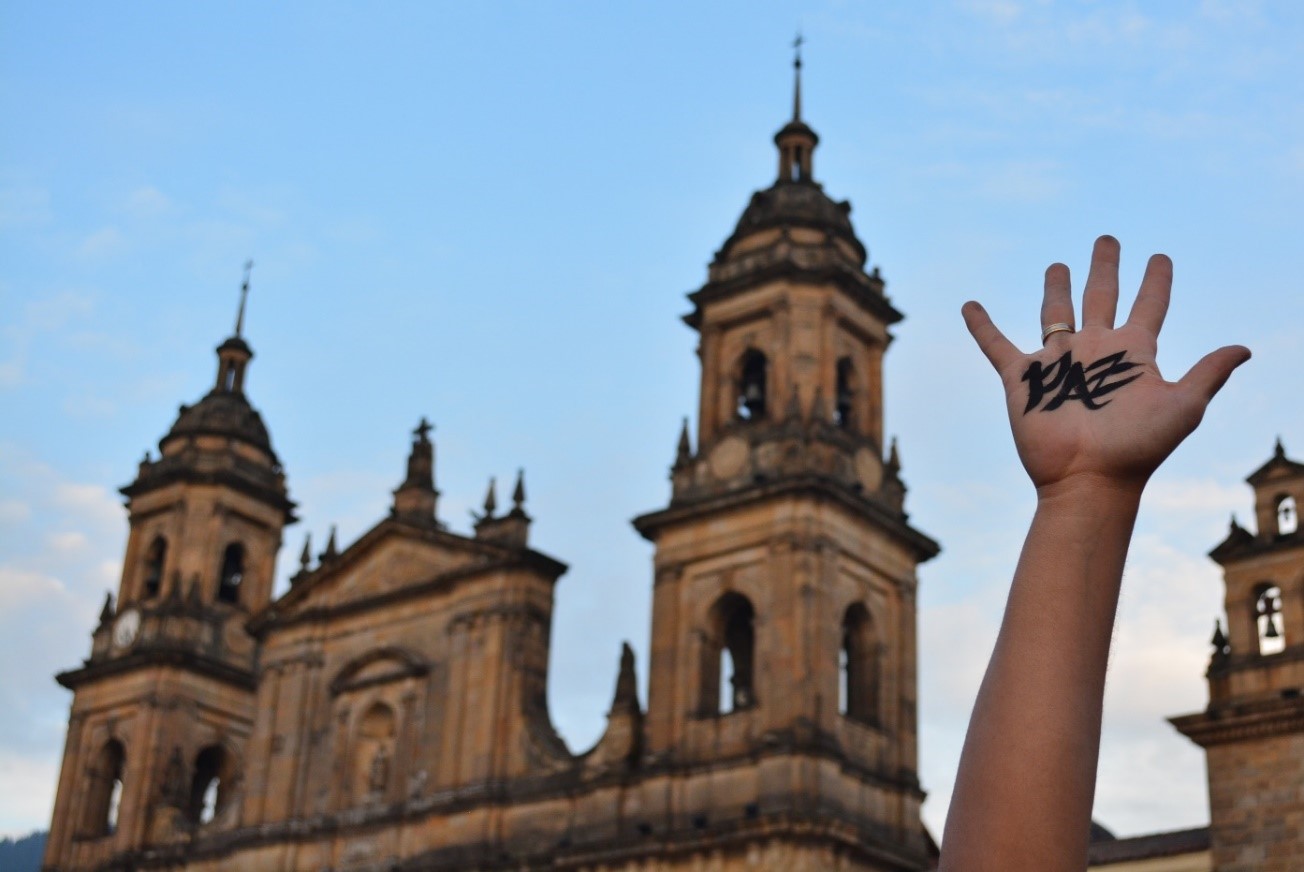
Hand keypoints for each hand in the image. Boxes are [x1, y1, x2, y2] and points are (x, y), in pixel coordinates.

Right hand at [961, 235, 1249, 493]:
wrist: (1088, 478)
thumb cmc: (1138, 448)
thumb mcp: (1183, 406)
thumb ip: (1208, 373)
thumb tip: (1245, 348)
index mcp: (1133, 353)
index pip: (1148, 305)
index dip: (1157, 280)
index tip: (1160, 257)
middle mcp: (1096, 351)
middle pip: (1100, 297)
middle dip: (1104, 267)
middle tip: (1107, 240)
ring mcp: (1058, 363)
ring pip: (1055, 314)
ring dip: (1056, 288)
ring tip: (1057, 266)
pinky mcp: (1022, 379)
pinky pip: (997, 345)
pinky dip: (982, 326)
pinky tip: (970, 306)